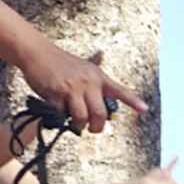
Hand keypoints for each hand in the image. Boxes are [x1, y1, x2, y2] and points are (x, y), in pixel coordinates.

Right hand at [16, 44, 143, 133]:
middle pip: (100, 114)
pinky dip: (59, 116)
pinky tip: (57, 110)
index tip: (144, 109)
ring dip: (78, 125)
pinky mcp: (56, 93)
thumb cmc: (61, 64)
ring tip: (75, 123)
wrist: (38, 53)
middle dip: (97, 127)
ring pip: (82, 117)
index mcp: (98, 77)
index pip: (119, 90)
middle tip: (93, 130)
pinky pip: (61, 114)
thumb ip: (95, 87)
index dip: (132, 101)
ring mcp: (73, 88)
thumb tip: (100, 111)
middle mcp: (89, 82)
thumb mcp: (85, 70)